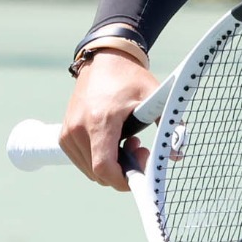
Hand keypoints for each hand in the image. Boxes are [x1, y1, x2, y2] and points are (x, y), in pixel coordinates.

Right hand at [60, 51, 157, 190]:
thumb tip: (176, 152)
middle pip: (98, 173)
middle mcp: (78, 129)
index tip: (141, 175)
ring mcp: (68, 133)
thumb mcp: (154, 96)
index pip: (104, 167)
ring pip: (90, 171)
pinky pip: (82, 161)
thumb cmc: (130, 79)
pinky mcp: (64, 135)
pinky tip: (116, 140)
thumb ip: (168, 124)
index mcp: (100, 121)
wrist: (104, 61)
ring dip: (112, 165)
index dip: (122, 180)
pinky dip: (100, 159)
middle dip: (123, 170)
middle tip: (141, 148)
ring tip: (130, 141)